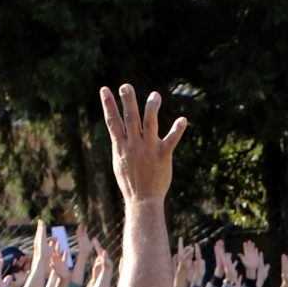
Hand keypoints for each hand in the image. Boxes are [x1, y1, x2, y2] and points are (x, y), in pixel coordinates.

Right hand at [98, 83, 186, 202]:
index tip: (104, 89)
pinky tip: (183, 120)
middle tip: (125, 86)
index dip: (108, 105)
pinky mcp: (163, 155)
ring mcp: (148, 150)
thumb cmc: (131, 181)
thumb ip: (120, 143)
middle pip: (130, 119)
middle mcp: (133, 145)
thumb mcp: (119, 161)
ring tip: (154, 95)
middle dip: (127, 101)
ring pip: (149, 125)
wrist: (142, 200)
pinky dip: (177, 130)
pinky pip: (171, 141)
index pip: (112, 122)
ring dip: (151, 108)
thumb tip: (118, 129)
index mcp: (121, 146)